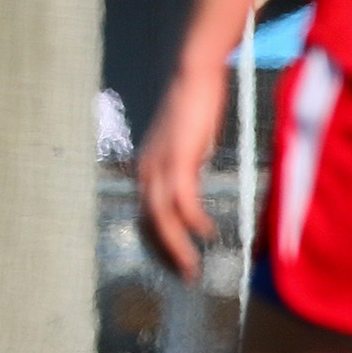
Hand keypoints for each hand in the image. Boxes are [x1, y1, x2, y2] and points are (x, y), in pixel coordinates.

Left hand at [137, 63, 224, 281]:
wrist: (194, 76)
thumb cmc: (194, 109)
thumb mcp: (186, 148)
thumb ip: (186, 170)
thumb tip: (193, 192)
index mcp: (147, 169)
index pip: (145, 217)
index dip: (159, 244)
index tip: (176, 263)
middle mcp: (146, 170)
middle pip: (148, 223)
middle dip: (166, 254)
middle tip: (185, 276)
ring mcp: (159, 164)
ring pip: (160, 217)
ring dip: (176, 246)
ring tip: (192, 267)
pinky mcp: (177, 157)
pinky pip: (181, 198)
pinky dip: (191, 219)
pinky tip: (206, 232)